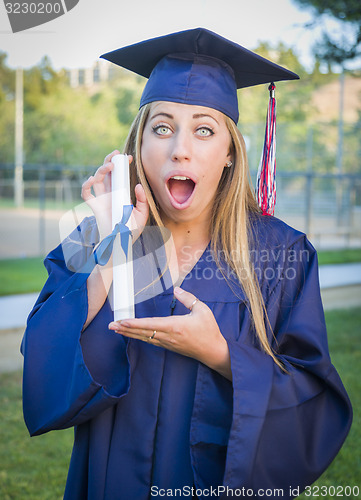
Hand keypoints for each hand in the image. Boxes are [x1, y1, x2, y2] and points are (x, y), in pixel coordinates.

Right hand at [81, 151, 148, 238]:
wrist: (123, 244)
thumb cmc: (132, 229)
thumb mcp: (142, 213)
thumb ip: (142, 200)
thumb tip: (137, 185)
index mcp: (120, 193)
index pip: (119, 175)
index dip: (122, 164)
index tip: (128, 157)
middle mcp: (109, 194)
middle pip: (106, 173)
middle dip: (109, 161)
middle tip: (117, 154)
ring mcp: (101, 199)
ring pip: (97, 180)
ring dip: (101, 170)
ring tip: (110, 165)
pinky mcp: (95, 207)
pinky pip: (87, 194)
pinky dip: (86, 185)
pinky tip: (91, 179)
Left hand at [108, 287, 231, 379]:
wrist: (214, 351)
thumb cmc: (209, 330)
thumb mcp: (202, 310)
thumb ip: (188, 299)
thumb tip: (176, 289)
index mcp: (175, 326)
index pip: (151, 324)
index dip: (135, 323)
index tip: (123, 321)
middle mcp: (169, 336)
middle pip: (142, 333)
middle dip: (125, 329)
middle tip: (111, 326)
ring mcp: (168, 343)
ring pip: (144, 338)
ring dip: (129, 334)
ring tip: (116, 329)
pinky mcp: (169, 347)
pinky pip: (150, 341)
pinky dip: (139, 337)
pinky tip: (132, 335)